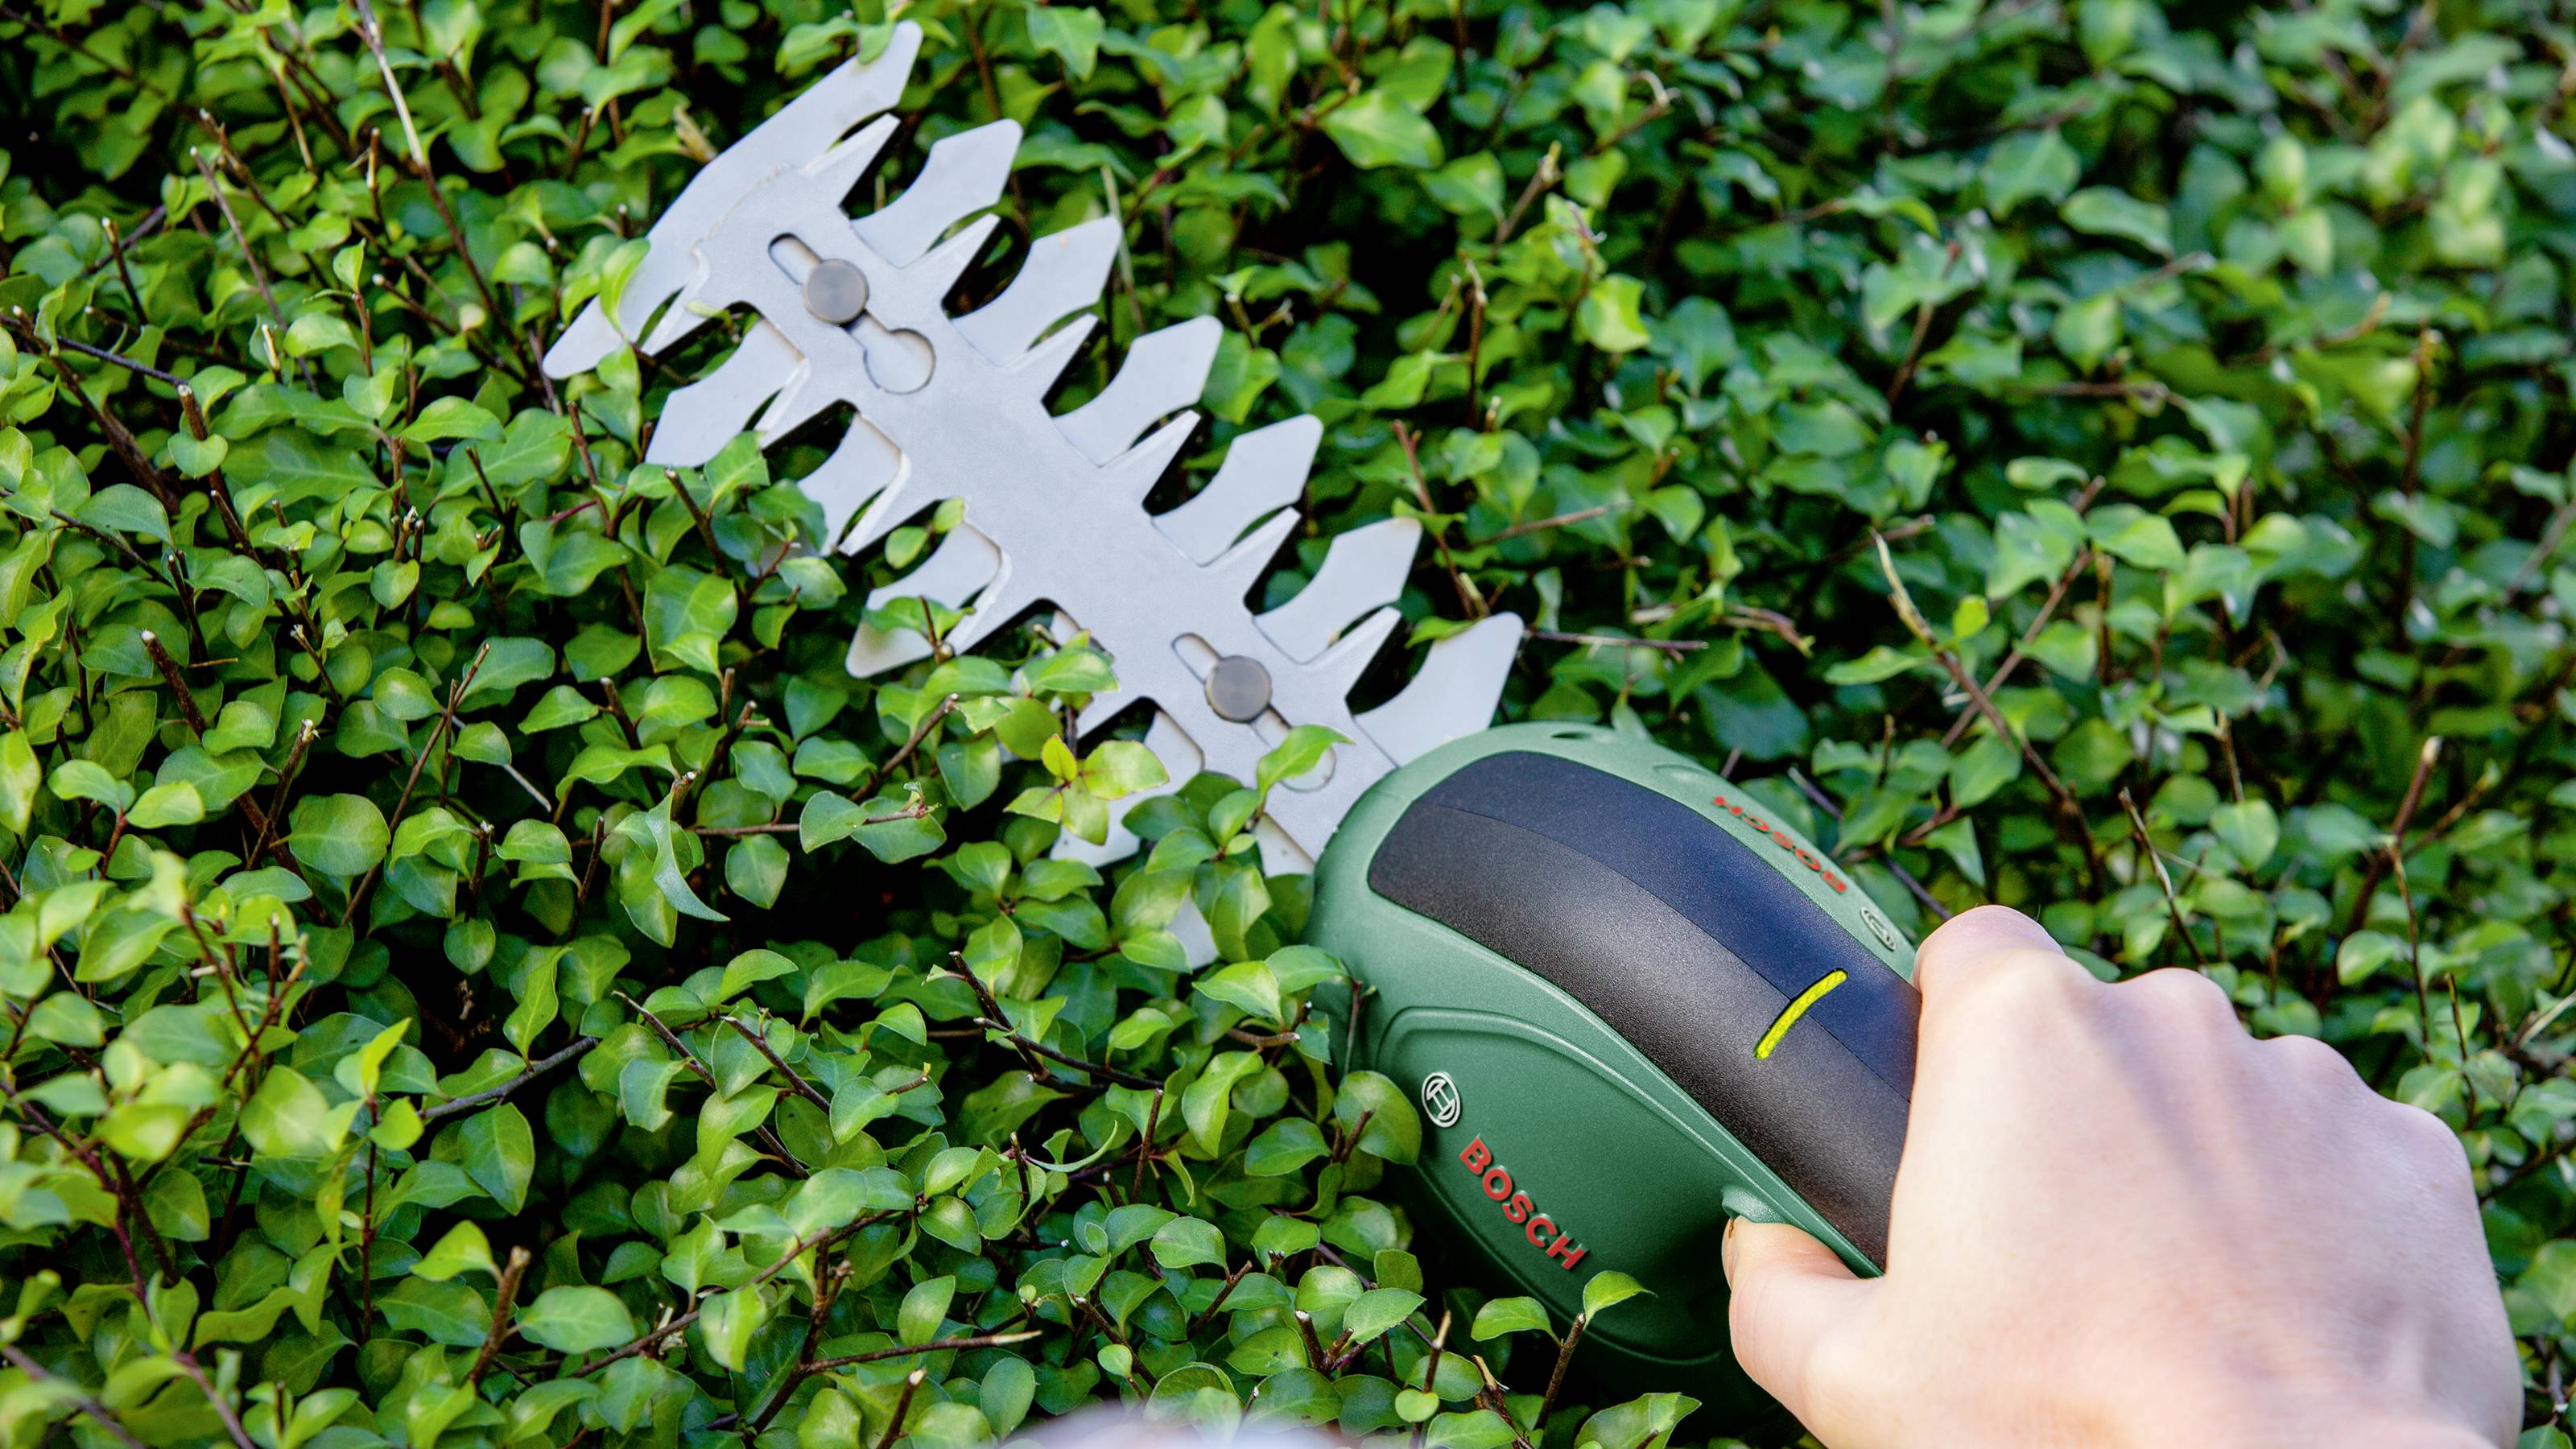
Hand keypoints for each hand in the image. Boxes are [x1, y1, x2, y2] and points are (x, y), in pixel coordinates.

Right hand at [1723, 905, 2518, 1447]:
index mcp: (2021, 1031)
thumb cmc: (2066, 1431)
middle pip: (2100, 1031)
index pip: (1970, 949)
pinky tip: (2275, 1313)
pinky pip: (2340, 1159)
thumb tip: (1761, 1258)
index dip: (1952, 1022)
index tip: (1953, 1112)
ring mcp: (2305, 1083)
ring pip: (2223, 1093)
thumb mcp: (1856, 1378)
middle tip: (2056, 1252)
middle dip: (2080, 1117)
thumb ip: (1776, 1295)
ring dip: (2196, 1164)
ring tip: (2176, 1299)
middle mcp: (2170, 1020)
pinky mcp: (2413, 1158)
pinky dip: (2310, 1216)